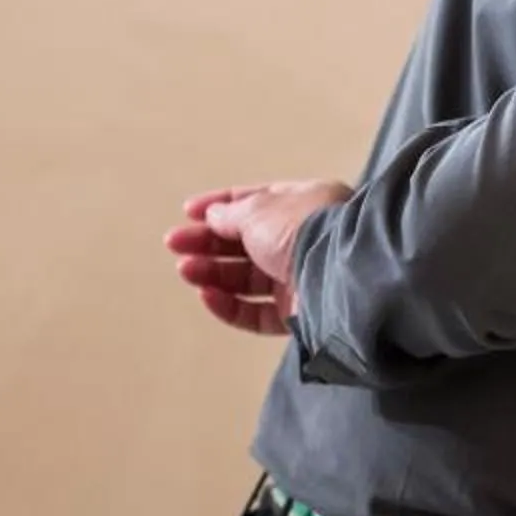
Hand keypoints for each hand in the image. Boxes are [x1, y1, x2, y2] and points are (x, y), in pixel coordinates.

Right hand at [164, 180, 351, 335]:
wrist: (340, 274)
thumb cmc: (305, 229)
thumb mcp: (261, 209)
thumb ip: (233, 213)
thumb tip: (215, 216)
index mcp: (308, 204)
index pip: (259, 201)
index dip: (222, 206)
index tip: (189, 212)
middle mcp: (308, 240)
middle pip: (248, 242)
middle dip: (209, 242)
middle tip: (175, 243)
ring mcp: (304, 278)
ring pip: (249, 279)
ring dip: (213, 273)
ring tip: (186, 269)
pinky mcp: (300, 314)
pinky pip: (258, 312)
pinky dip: (230, 305)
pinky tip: (207, 295)